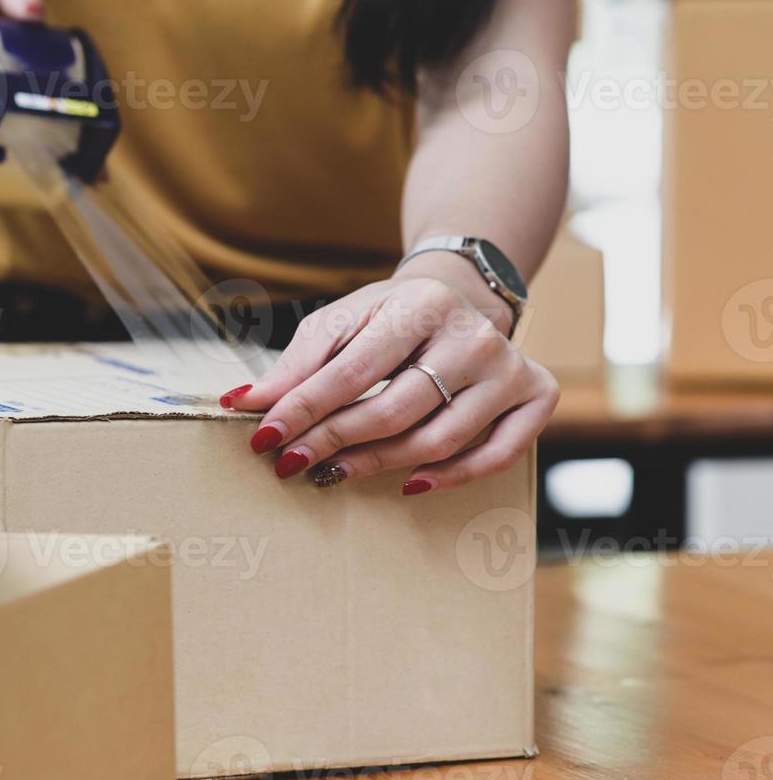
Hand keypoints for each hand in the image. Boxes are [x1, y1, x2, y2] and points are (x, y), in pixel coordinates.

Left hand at [221, 264, 558, 495]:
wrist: (459, 295)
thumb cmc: (387, 317)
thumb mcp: (340, 323)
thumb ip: (296, 365)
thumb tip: (243, 403)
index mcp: (421, 305)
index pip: (354, 370)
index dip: (304, 409)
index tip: (263, 438)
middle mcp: (473, 336)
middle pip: (395, 410)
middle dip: (333, 441)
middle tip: (290, 464)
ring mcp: (509, 368)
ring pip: (440, 438)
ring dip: (378, 464)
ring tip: (333, 473)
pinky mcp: (537, 395)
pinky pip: (498, 454)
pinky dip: (453, 477)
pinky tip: (408, 483)